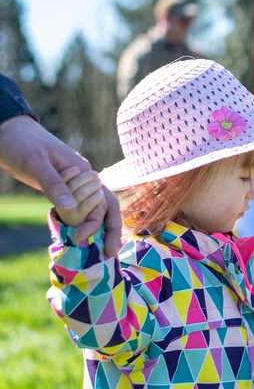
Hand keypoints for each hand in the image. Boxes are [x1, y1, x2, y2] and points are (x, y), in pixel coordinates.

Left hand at [0, 115, 121, 250]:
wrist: (9, 134)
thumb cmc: (24, 145)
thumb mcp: (37, 164)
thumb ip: (54, 185)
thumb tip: (69, 207)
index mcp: (84, 171)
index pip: (103, 200)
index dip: (98, 222)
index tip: (82, 238)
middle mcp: (85, 179)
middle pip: (105, 207)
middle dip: (110, 230)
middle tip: (109, 253)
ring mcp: (75, 185)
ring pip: (94, 209)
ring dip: (98, 228)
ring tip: (102, 249)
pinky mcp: (63, 189)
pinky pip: (79, 209)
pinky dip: (83, 223)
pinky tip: (82, 236)